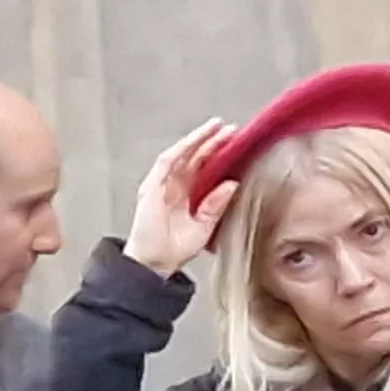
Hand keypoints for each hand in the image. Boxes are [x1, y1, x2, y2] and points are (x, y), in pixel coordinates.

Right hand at [127, 119, 242, 273]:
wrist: (155, 262)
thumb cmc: (175, 248)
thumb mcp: (205, 225)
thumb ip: (217, 204)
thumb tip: (232, 184)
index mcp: (190, 194)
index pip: (206, 168)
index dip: (220, 154)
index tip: (237, 142)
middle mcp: (176, 186)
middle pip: (195, 157)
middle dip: (212, 141)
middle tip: (230, 129)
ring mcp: (163, 185)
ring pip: (181, 155)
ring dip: (197, 140)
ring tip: (214, 128)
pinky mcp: (152, 187)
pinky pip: (165, 164)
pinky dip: (179, 151)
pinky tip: (192, 142)